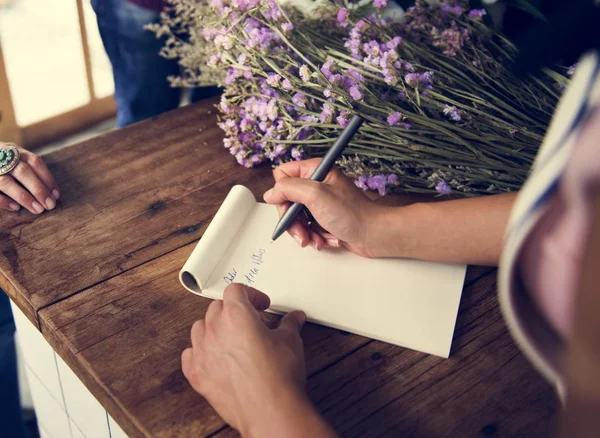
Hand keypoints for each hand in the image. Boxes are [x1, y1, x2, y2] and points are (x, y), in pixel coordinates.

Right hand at [0, 146, 59, 213]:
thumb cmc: (3, 163)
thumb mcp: (15, 159)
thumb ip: (29, 171)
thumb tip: (52, 193)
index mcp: (14, 150)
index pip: (35, 162)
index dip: (47, 178)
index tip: (56, 195)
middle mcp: (2, 157)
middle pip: (23, 171)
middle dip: (38, 189)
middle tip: (50, 205)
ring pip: (6, 182)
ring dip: (24, 196)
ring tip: (37, 209)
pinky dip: (3, 200)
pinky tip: (15, 208)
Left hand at [182, 284, 334, 437]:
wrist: (270, 410)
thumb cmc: (278, 376)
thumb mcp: (290, 341)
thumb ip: (289, 324)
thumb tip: (294, 318)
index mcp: (236, 315)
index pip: (235, 290)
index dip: (251, 294)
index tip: (261, 305)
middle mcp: (215, 330)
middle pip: (217, 307)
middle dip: (233, 310)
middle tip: (250, 320)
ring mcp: (203, 352)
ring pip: (200, 328)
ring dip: (214, 327)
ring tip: (231, 336)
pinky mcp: (197, 375)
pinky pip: (190, 355)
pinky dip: (199, 352)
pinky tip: (213, 356)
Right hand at [263, 158, 383, 256]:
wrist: (374, 235)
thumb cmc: (351, 213)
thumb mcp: (315, 195)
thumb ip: (288, 189)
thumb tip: (270, 194)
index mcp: (315, 170)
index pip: (282, 176)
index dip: (282, 194)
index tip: (290, 209)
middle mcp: (316, 184)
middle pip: (287, 201)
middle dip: (293, 221)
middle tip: (302, 234)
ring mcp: (320, 202)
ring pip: (296, 218)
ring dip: (304, 233)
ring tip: (316, 241)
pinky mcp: (324, 218)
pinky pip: (308, 228)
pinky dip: (315, 237)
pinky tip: (326, 240)